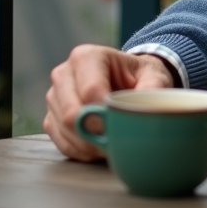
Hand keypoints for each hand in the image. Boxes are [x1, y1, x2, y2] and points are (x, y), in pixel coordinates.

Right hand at [43, 44, 174, 160]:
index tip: (123, 126)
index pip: (90, 92)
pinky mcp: (51, 117)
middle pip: (71, 114)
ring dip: (90, 145)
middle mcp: (64, 74)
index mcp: (86, 56)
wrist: (127, 80)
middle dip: (96, 133)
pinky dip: (82, 151)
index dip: (106, 115)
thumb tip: (144, 111)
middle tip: (118, 140)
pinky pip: (61, 143)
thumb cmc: (140, 75)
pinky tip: (99, 146)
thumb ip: (153, 88)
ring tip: (112, 142)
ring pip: (65, 131)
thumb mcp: (154, 75)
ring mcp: (54, 96)